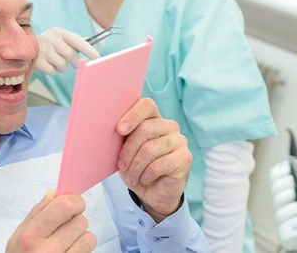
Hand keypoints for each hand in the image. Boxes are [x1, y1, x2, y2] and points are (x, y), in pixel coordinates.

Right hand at [6, 190, 96, 251]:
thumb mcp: (19, 235)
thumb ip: (37, 212)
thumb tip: (54, 193)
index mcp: (31, 235)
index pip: (65, 206)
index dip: (74, 201)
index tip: (73, 204)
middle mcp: (47, 251)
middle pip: (80, 221)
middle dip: (75, 221)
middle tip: (64, 228)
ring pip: (89, 237)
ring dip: (81, 237)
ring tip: (66, 243)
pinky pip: (89, 252)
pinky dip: (82, 250)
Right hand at [36, 27, 99, 74]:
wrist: (24, 48)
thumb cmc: (50, 45)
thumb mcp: (61, 39)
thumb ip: (75, 41)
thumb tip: (91, 44)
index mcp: (59, 32)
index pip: (77, 40)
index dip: (88, 49)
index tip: (98, 57)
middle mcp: (50, 37)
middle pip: (70, 55)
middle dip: (74, 62)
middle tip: (73, 63)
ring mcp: (42, 48)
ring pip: (62, 65)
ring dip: (62, 67)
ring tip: (56, 62)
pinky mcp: (36, 60)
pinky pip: (52, 71)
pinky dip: (53, 71)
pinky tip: (47, 65)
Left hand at [116, 98, 191, 221]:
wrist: (152, 192)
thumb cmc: (135, 166)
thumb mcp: (124, 149)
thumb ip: (122, 135)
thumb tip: (111, 125)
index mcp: (153, 118)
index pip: (146, 105)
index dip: (132, 115)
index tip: (119, 130)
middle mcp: (169, 125)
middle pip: (145, 128)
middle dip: (128, 150)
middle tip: (121, 165)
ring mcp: (179, 140)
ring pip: (149, 149)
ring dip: (135, 167)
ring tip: (132, 176)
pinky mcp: (185, 158)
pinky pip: (158, 165)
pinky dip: (146, 176)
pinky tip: (145, 179)